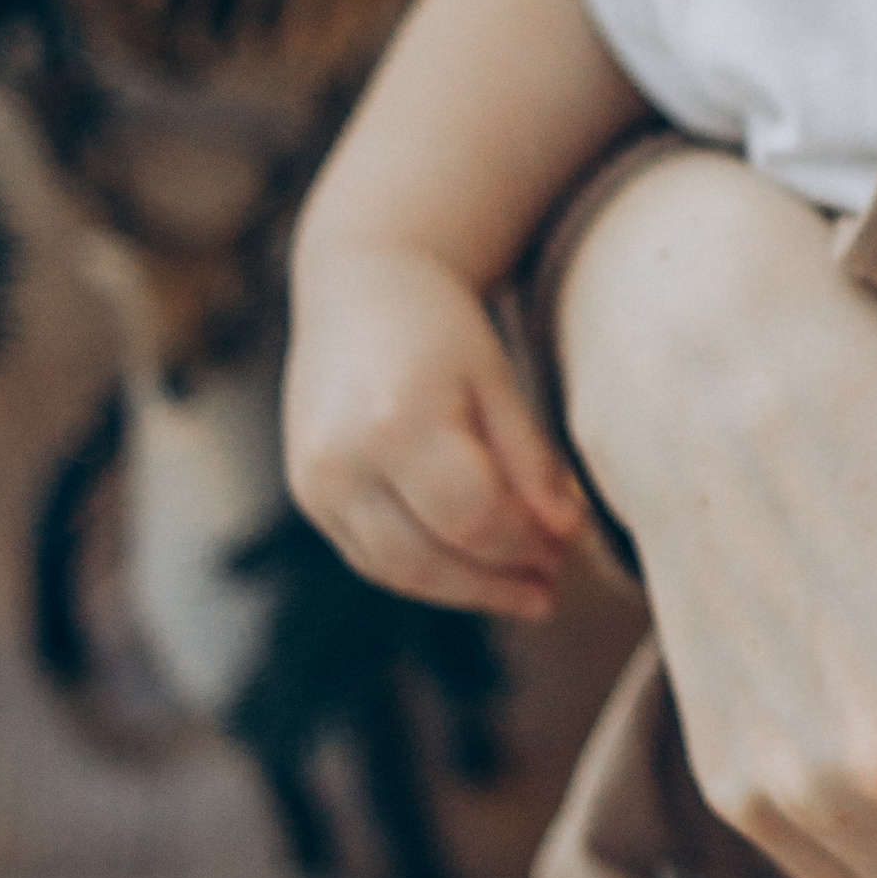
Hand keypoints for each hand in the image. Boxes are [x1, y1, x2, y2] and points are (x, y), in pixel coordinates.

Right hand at [284, 240, 588, 617]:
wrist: (359, 287)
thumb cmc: (441, 327)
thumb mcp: (497, 380)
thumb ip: (530, 460)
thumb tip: (568, 535)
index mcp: (399, 421)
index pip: (474, 519)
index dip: (526, 545)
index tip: (569, 548)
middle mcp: (344, 460)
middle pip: (429, 560)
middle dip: (496, 582)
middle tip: (550, 588)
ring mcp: (316, 481)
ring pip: (395, 571)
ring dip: (462, 590)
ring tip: (521, 587)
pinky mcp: (307, 493)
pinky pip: (369, 555)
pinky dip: (424, 571)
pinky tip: (470, 566)